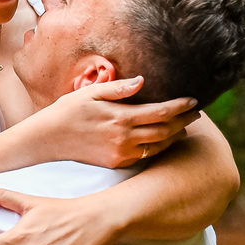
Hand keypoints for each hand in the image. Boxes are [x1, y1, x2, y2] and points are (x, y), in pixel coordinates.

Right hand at [37, 76, 199, 167]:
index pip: (160, 112)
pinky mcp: (116, 163)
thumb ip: (118, 88)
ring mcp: (121, 153)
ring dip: (175, 136)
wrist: (48, 139)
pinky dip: (159, 147)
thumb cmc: (68, 110)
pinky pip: (145, 156)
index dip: (180, 107)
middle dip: (184, 121)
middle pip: (165, 130)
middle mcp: (124, 138)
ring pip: (158, 146)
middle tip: (196, 113)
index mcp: (120, 117)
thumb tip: (142, 81)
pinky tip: (164, 139)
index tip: (194, 101)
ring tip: (184, 126)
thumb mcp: (91, 93)